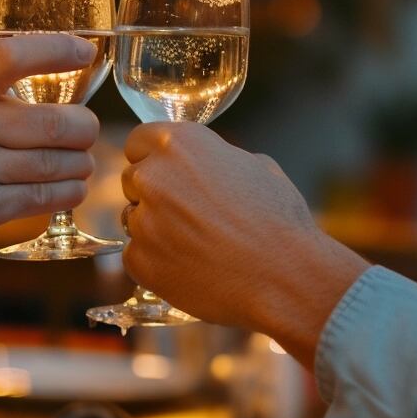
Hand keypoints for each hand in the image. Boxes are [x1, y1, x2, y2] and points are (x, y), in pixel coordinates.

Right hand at [0, 33, 100, 260]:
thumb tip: (60, 77)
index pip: (12, 56)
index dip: (56, 51)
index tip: (84, 54)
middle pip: (56, 122)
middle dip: (84, 128)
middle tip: (86, 130)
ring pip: (58, 163)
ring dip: (80, 164)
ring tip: (79, 162)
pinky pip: (46, 197)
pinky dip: (68, 192)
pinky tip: (69, 187)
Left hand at [120, 122, 366, 366]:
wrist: (284, 276)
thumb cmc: (278, 220)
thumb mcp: (256, 166)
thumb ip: (216, 157)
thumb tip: (205, 164)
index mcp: (180, 144)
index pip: (138, 141)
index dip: (155, 159)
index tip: (171, 174)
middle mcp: (153, 176)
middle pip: (133, 180)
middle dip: (155, 194)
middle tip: (190, 215)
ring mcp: (142, 220)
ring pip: (133, 219)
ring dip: (155, 229)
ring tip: (197, 245)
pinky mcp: (139, 261)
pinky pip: (136, 256)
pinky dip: (157, 263)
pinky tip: (191, 267)